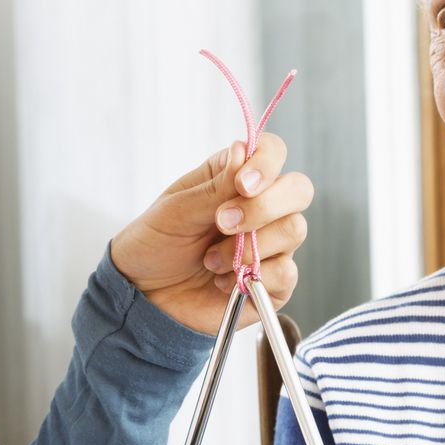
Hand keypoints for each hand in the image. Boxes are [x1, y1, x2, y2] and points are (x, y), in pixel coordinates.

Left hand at [109, 135, 314, 332]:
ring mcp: (271, 244)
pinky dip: (251, 276)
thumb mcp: (177, 210)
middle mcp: (262, 206)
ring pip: (294, 229)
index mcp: (236, 177)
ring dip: (249, 247)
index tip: (242, 184)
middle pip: (299, 189)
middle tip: (223, 223)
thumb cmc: (157, 244)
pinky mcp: (274, 281)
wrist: (146, 294)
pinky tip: (222, 282)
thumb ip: (215, 186)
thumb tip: (244, 150)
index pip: (273, 152)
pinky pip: (286, 272)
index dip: (266, 163)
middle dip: (264, 206)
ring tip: (211, 260)